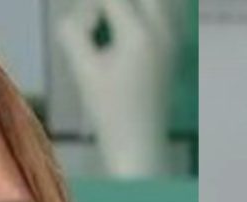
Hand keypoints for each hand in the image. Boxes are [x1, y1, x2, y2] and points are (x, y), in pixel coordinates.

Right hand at [56, 0, 180, 176]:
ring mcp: (173, 39)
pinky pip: (164, 14)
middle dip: (113, 3)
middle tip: (98, 28)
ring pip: (156, 3)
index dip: (89, 9)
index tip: (82, 31)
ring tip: (111, 31)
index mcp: (138, 35)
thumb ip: (72, 32)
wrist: (139, 143)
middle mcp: (162, 31)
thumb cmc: (108, 111)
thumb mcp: (82, 70)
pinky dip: (144, 15)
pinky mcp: (174, 48)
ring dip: (130, 8)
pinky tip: (124, 38)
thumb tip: (76, 14)